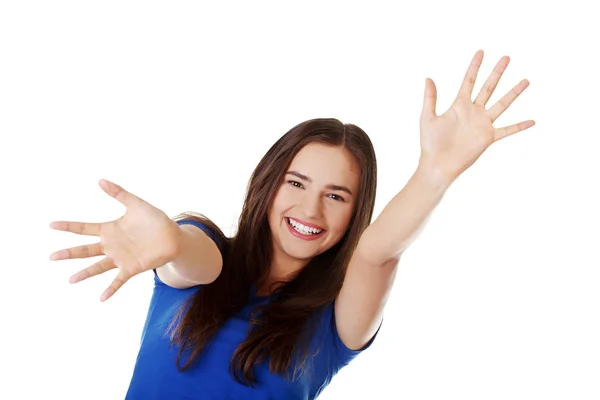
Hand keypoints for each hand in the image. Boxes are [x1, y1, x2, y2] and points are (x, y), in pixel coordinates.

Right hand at [49, 179, 180, 301]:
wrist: (172, 236)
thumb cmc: (154, 220)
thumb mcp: (136, 204)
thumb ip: (119, 193)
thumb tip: (100, 180)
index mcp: (109, 230)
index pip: (84, 228)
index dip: (68, 226)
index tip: (51, 225)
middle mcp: (111, 245)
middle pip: (85, 250)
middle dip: (69, 253)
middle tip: (52, 257)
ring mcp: (120, 258)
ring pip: (98, 267)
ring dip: (85, 273)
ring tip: (71, 280)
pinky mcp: (131, 268)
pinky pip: (118, 280)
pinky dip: (111, 289)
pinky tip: (101, 297)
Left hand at [418, 50, 535, 184]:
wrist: (438, 164)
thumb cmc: (430, 143)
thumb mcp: (428, 117)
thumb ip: (430, 98)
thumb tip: (428, 78)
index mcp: (459, 105)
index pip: (469, 81)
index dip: (475, 67)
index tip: (481, 52)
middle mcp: (473, 112)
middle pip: (488, 88)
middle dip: (497, 73)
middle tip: (507, 57)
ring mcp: (482, 124)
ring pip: (501, 104)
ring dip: (513, 93)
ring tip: (526, 81)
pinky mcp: (488, 138)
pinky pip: (507, 130)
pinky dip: (519, 126)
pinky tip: (533, 121)